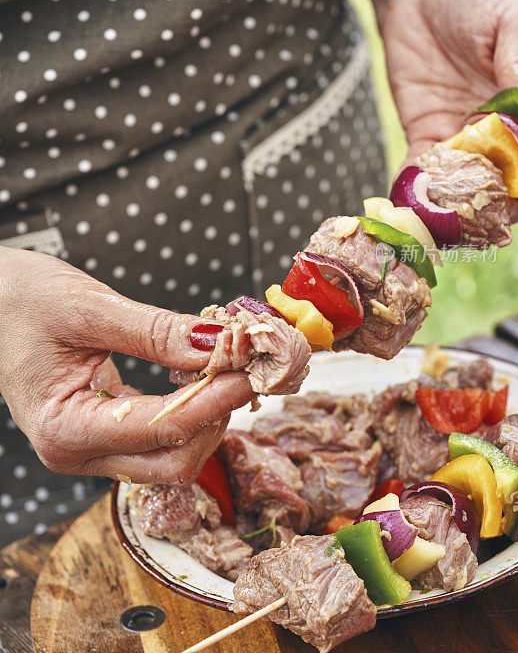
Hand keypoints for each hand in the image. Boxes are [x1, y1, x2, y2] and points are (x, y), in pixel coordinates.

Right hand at [0, 248, 252, 482]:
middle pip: (173, 463)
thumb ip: (157, 332)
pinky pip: (160, 435)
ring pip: (172, 456)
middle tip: (245, 368)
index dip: (214, 400)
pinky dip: (191, 408)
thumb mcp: (90, 308)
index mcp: (63, 430)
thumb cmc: (20, 300)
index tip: (250, 368)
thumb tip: (217, 344)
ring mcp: (92, 447)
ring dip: (209, 415)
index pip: (161, 430)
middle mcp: (78, 452)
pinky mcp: (105, 430)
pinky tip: (204, 373)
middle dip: (217, 417)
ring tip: (228, 365)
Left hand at [382, 0, 517, 220]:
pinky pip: (424, 171)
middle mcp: (504, 132)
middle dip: (501, 204)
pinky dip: (417, 190)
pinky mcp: (428, 136)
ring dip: (458, 206)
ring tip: (445, 219)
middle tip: (485, 215)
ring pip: (468, 185)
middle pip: (511, 182)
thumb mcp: (510, 20)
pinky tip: (408, 203)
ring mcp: (466, 139)